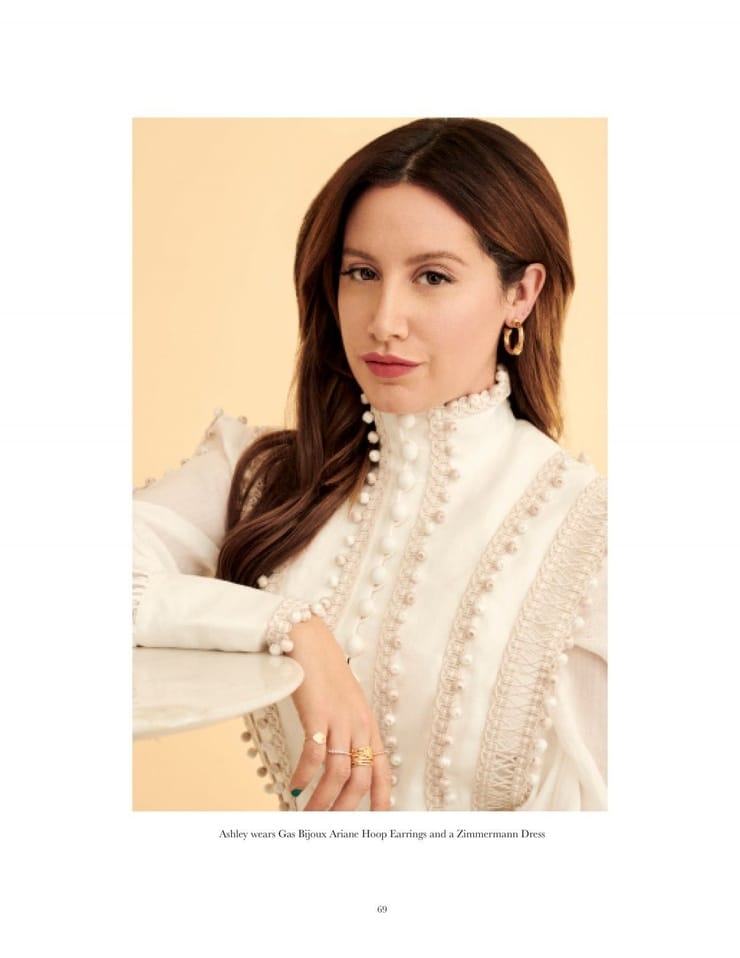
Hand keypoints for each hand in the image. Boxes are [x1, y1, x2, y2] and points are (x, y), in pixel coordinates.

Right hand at [287, 616, 390, 810]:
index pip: (382, 769)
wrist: (309, 639)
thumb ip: (346, 728)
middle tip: (330, 827)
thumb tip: (337, 758)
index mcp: (368, 724)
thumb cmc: (322, 671)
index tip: (378, 821)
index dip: (383, 798)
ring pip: (339, 774)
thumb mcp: (343, 702)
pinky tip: (294, 786)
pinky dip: (304, 776)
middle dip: (346, 809)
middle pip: (360, 779)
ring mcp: (340, 719)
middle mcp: (359, 724)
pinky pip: (314, 755)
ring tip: (308, 815)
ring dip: (323, 800)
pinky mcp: (319, 714)